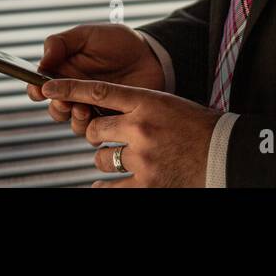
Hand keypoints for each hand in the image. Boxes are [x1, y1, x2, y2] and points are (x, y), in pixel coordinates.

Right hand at [27, 24, 164, 135]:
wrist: (152, 56)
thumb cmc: (118, 42)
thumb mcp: (87, 35)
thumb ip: (61, 43)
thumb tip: (42, 61)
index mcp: (65, 73)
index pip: (41, 86)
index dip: (35, 90)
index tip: (39, 89)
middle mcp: (76, 93)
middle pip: (55, 109)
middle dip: (56, 107)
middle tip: (65, 101)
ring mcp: (93, 108)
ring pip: (74, 124)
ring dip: (74, 119)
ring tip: (84, 108)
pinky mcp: (111, 120)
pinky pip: (97, 134)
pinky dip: (95, 130)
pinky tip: (101, 117)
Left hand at [41, 78, 220, 186]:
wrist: (228, 155)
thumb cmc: (203, 128)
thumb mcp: (171, 105)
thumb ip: (141, 106)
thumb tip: (113, 111)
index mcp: (148, 101)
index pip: (98, 92)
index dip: (69, 88)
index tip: (47, 88)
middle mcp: (140, 127)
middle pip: (95, 129)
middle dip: (96, 134)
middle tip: (107, 137)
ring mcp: (142, 157)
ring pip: (100, 158)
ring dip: (104, 160)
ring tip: (121, 159)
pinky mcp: (146, 183)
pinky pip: (110, 187)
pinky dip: (104, 186)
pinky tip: (103, 185)